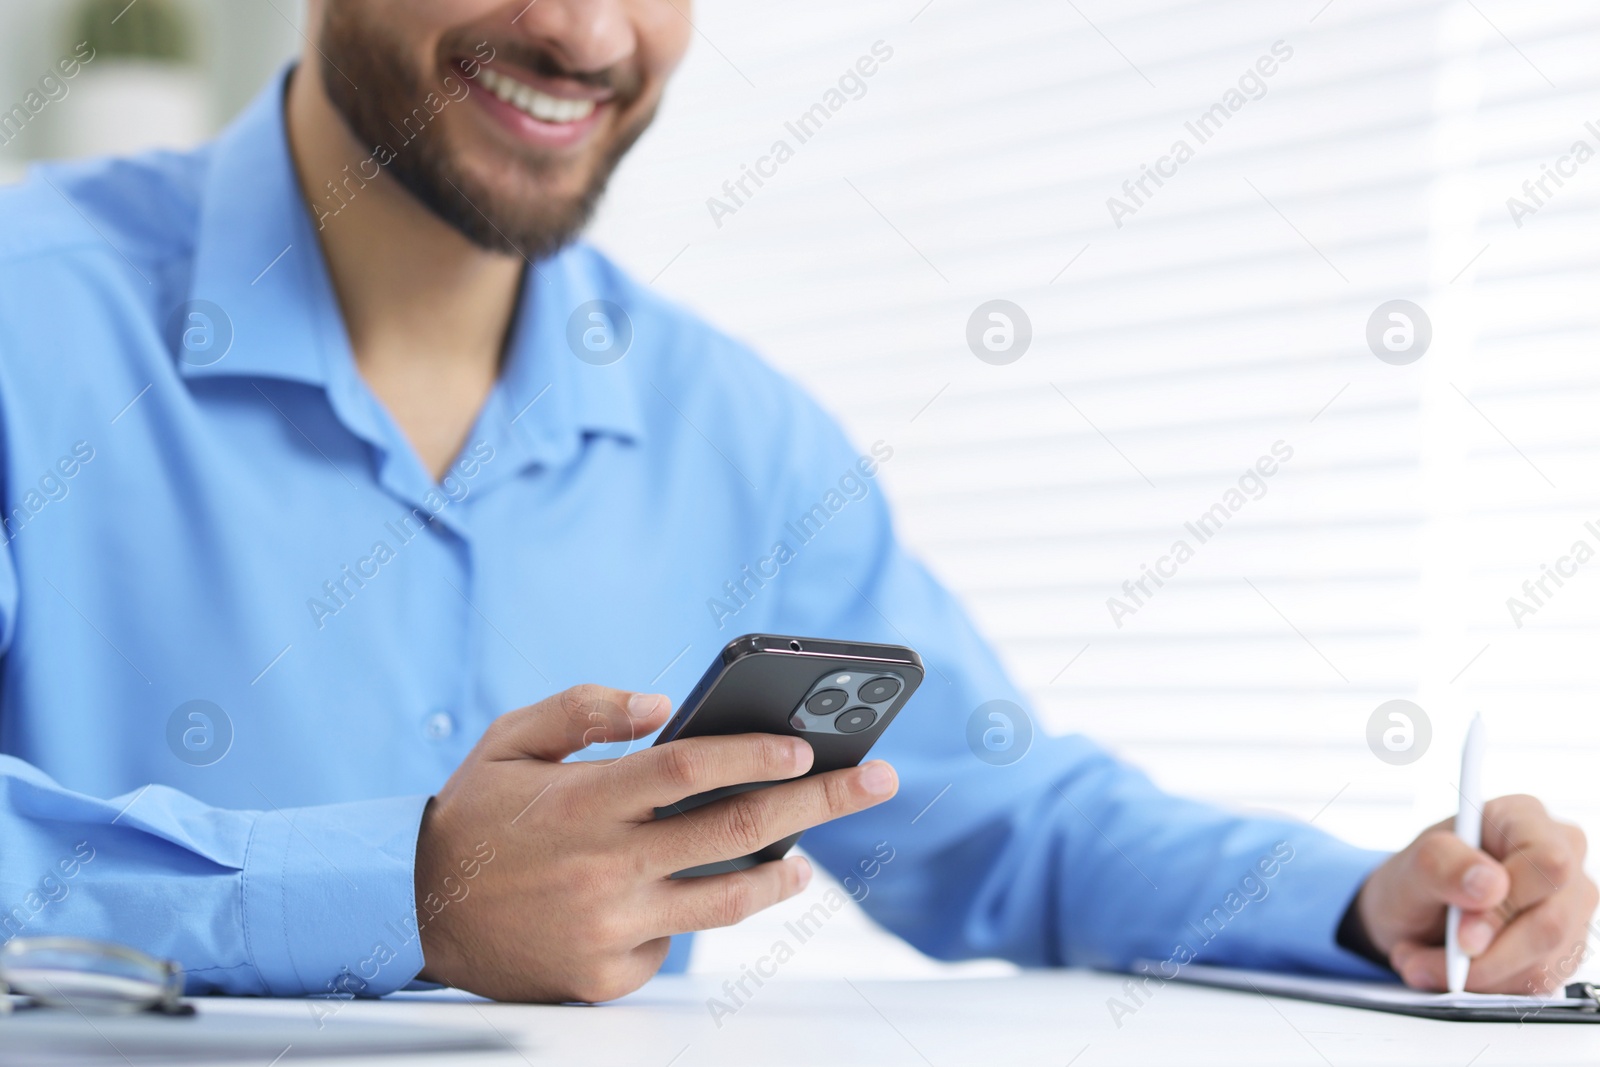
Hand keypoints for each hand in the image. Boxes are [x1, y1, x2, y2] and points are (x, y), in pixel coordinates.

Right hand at [412, 684, 898, 1002]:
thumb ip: (585, 708)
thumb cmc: (476, 814)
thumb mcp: (511, 739)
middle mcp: (605, 867)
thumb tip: (660, 705)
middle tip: (876, 781)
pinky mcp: (606, 976)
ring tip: (807, 859)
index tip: (807, 747)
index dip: (752, 754)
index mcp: (584, 802)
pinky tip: (686, 894)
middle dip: (820, 804)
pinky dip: (689, 913)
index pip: (688, 770)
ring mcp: (609, 928)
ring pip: (725, 902)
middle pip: (735, 830)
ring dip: (781, 876)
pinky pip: (672, 941)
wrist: (415, 910)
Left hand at [1354, 795, 1595, 992]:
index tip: (1461, 933)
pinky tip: (1452, 970)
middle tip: (1428, 959)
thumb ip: (1443, 865)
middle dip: (1483, 956)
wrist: (1411, 913)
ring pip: (1544, 961)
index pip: (1548, 862)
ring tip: (1424, 961)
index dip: (1508, 904)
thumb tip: (1490, 883)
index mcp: (1523, 818)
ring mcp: (1568, 906)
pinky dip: (1486, 986)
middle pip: (1551, 922)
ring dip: (1475, 975)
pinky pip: (1537, 982)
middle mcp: (1560, 859)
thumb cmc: (1416, 878)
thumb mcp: (1410, 868)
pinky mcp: (1564, 948)